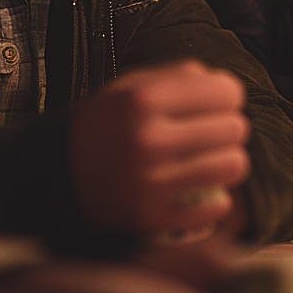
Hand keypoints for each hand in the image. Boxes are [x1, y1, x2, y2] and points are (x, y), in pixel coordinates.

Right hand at [70, 60, 251, 237]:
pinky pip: (216, 206)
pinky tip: (200, 185)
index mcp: (144, 98)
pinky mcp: (151, 216)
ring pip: (232, 166)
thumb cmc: (106, 121)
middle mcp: (148, 138)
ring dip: (227, 159)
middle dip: (229, 126)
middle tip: (212, 130)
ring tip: (211, 156)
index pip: (225, 92)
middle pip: (234, 128)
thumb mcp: (132, 84)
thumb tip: (222, 81)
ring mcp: (150, 181)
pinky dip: (217, 196)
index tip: (219, 101)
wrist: (59, 170)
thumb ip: (178, 75)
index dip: (228, 95)